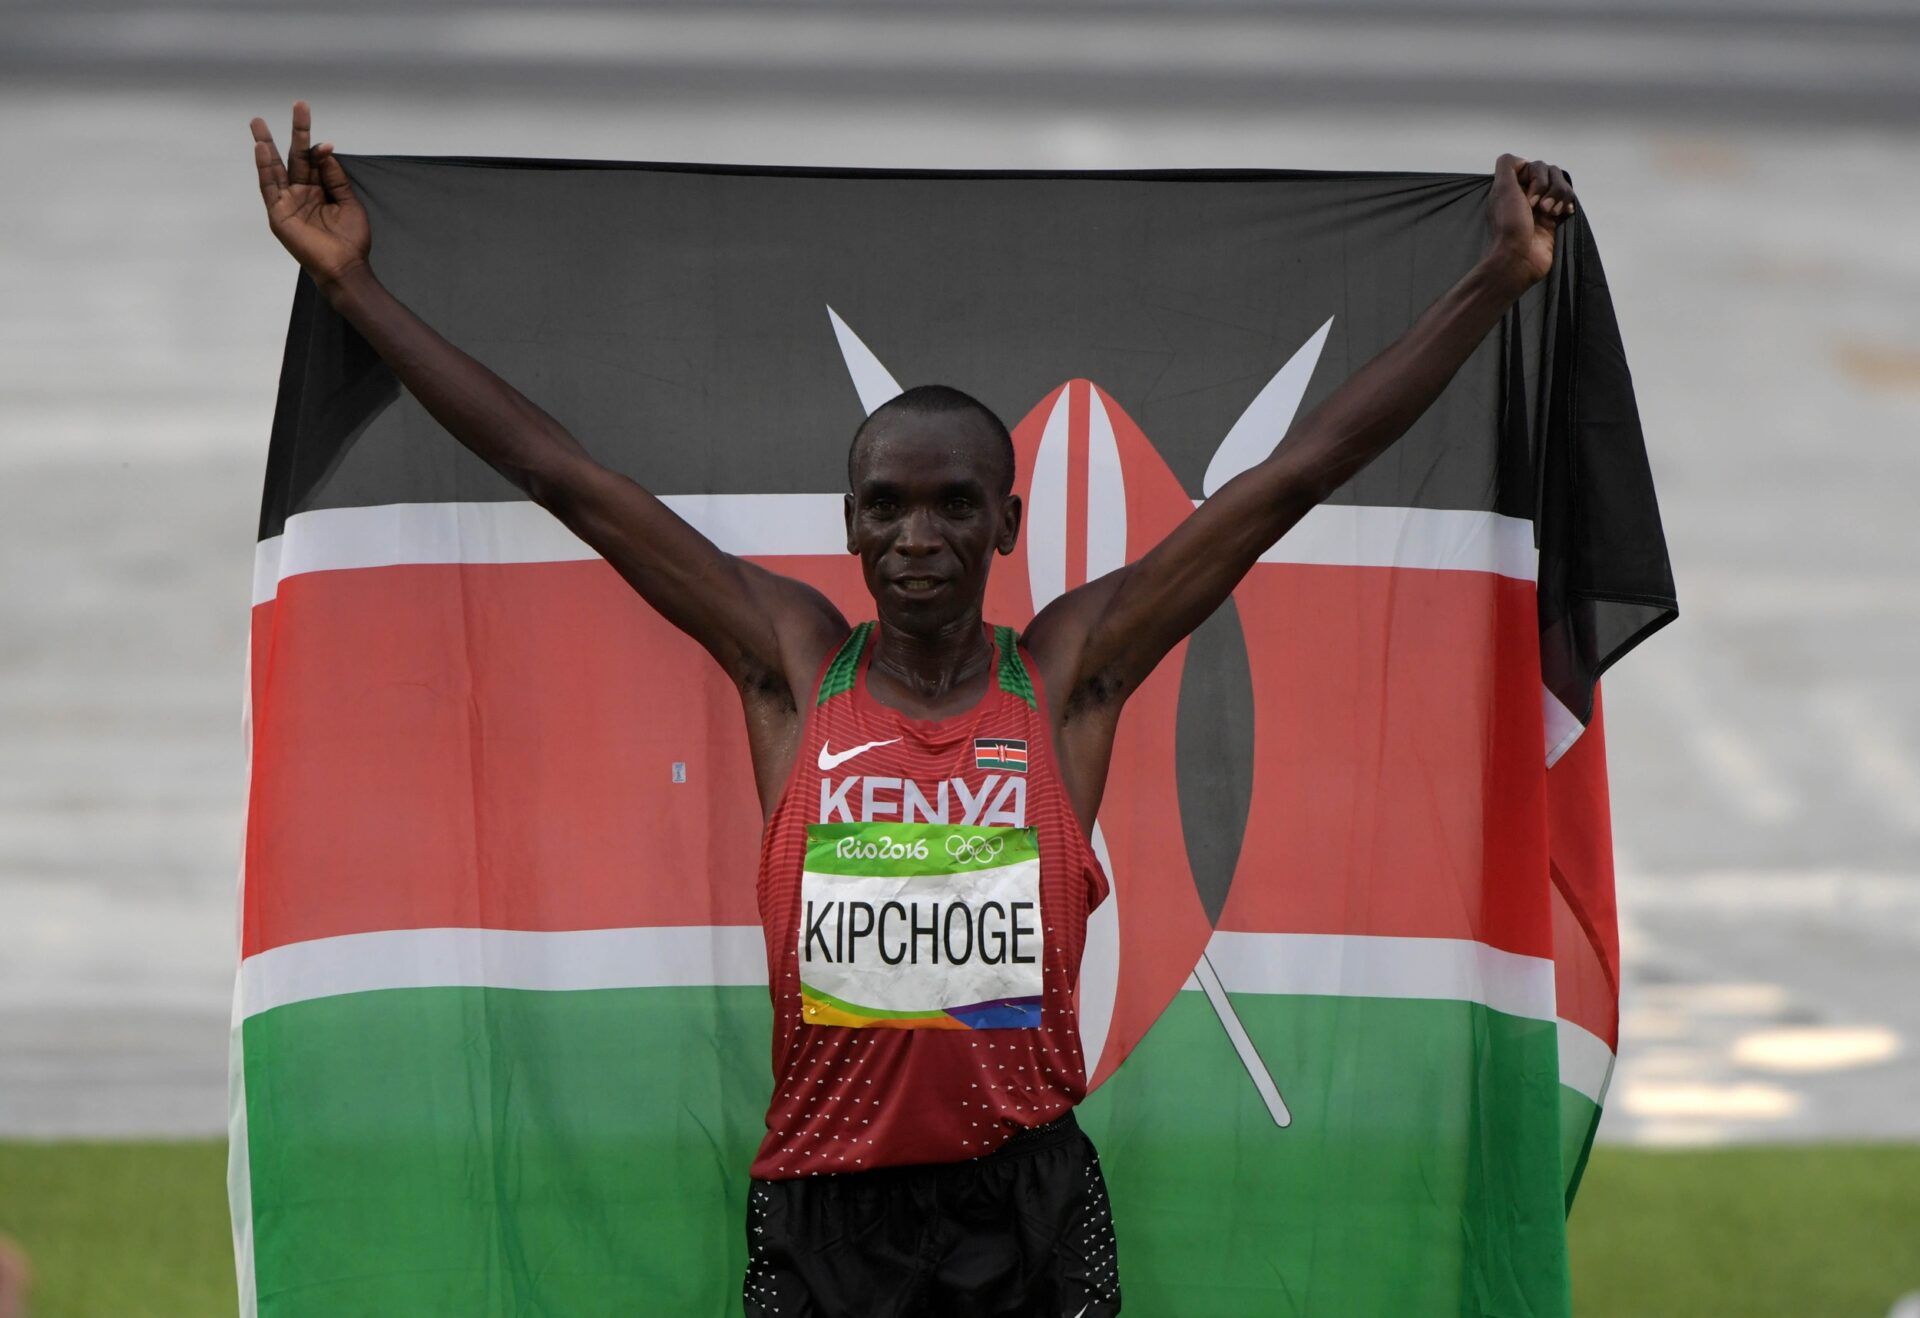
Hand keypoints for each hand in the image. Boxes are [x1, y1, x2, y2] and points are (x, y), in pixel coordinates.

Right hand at [251, 101, 370, 287]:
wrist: (345, 266)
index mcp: (319, 190)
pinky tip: (261, 149)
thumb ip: (335, 178)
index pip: (315, 162)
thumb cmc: (350, 240)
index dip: (320, 151)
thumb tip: (324, 151)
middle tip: (297, 105)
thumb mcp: (348, 203)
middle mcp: (301, 193)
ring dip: (266, 145)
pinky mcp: (278, 214)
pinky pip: (269, 187)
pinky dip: (264, 168)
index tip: (327, 144)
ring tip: (258, 122)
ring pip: (275, 168)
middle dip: (295, 132)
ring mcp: (288, 202)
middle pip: (294, 157)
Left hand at [1483, 155, 1574, 292]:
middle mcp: (1527, 195)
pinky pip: (1568, 202)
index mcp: (1513, 187)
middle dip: (1550, 187)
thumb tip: (1523, 160)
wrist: (1518, 259)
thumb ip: (1507, 165)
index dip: (1536, 177)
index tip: (1527, 196)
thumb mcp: (1502, 188)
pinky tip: (1564, 214)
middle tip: (1539, 207)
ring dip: (1560, 197)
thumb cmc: (1509, 225)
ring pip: (1562, 186)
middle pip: (1552, 173)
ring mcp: (1541, 207)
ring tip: (1550, 213)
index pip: (1535, 166)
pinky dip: (1568, 204)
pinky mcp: (1554, 220)